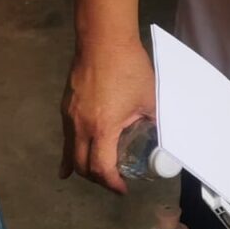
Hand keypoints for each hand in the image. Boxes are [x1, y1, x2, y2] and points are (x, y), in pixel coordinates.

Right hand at [62, 37, 155, 193]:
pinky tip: (70, 157)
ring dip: (82, 165)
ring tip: (96, 171)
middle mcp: (80, 126)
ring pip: (70, 151)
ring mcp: (70, 115)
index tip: (122, 189)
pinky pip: (66, 135)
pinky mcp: (66, 105)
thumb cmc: (129, 68)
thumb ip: (154, 120)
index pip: (101, 168)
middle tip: (112, 180)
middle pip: (81, 165)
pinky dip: (70, 149)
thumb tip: (163, 135)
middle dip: (96, 179)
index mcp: (102, 128)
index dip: (112, 183)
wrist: (103, 40)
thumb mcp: (149, 98)